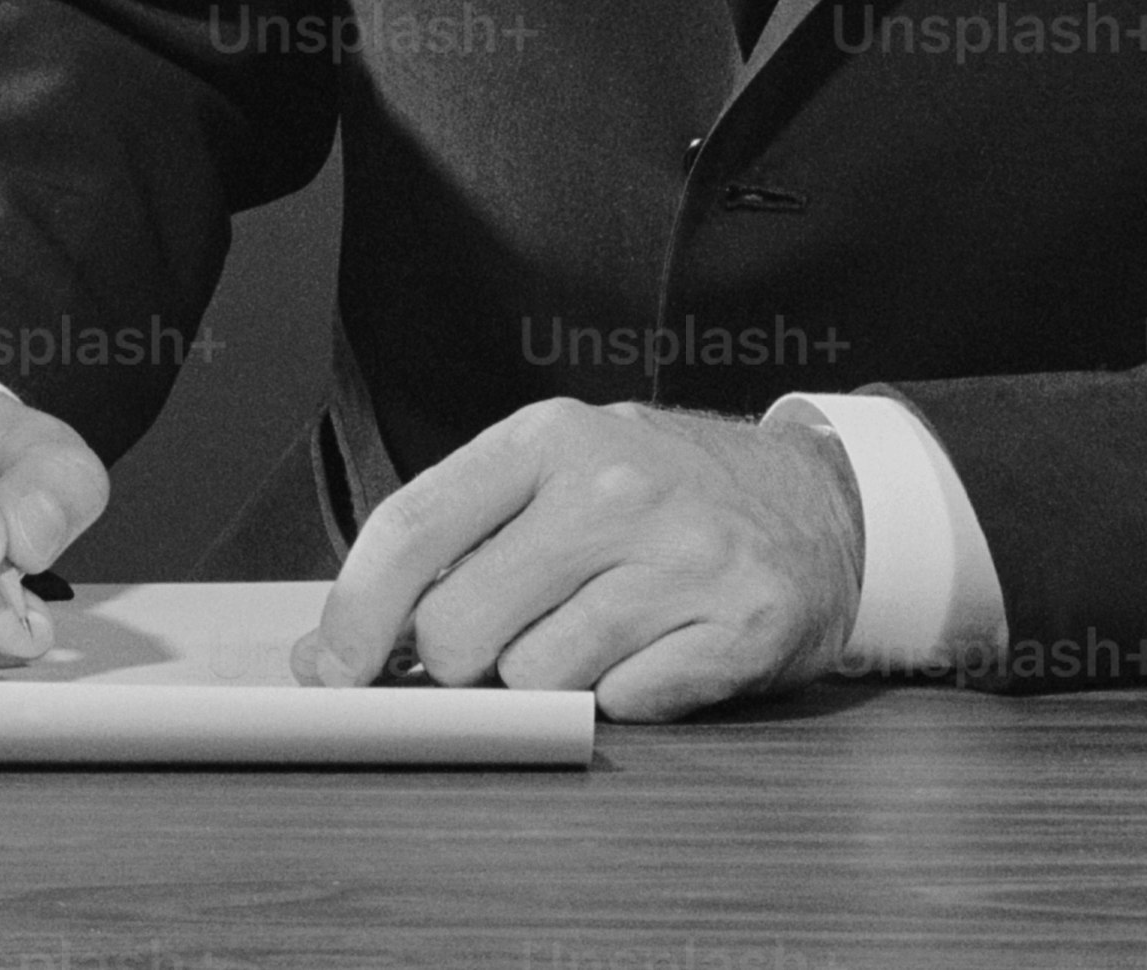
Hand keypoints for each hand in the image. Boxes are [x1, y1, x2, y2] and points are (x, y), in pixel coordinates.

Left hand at [290, 398, 864, 718]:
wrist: (816, 501)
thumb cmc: (661, 493)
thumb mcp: (557, 474)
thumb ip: (457, 540)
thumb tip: (337, 647)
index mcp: (549, 437)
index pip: (412, 530)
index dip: (354, 617)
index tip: (331, 670)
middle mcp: (613, 488)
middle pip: (461, 630)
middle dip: (460, 663)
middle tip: (501, 640)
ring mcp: (681, 559)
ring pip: (537, 680)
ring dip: (547, 681)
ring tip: (591, 632)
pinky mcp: (739, 627)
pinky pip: (624, 708)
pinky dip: (622, 699)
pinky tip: (652, 652)